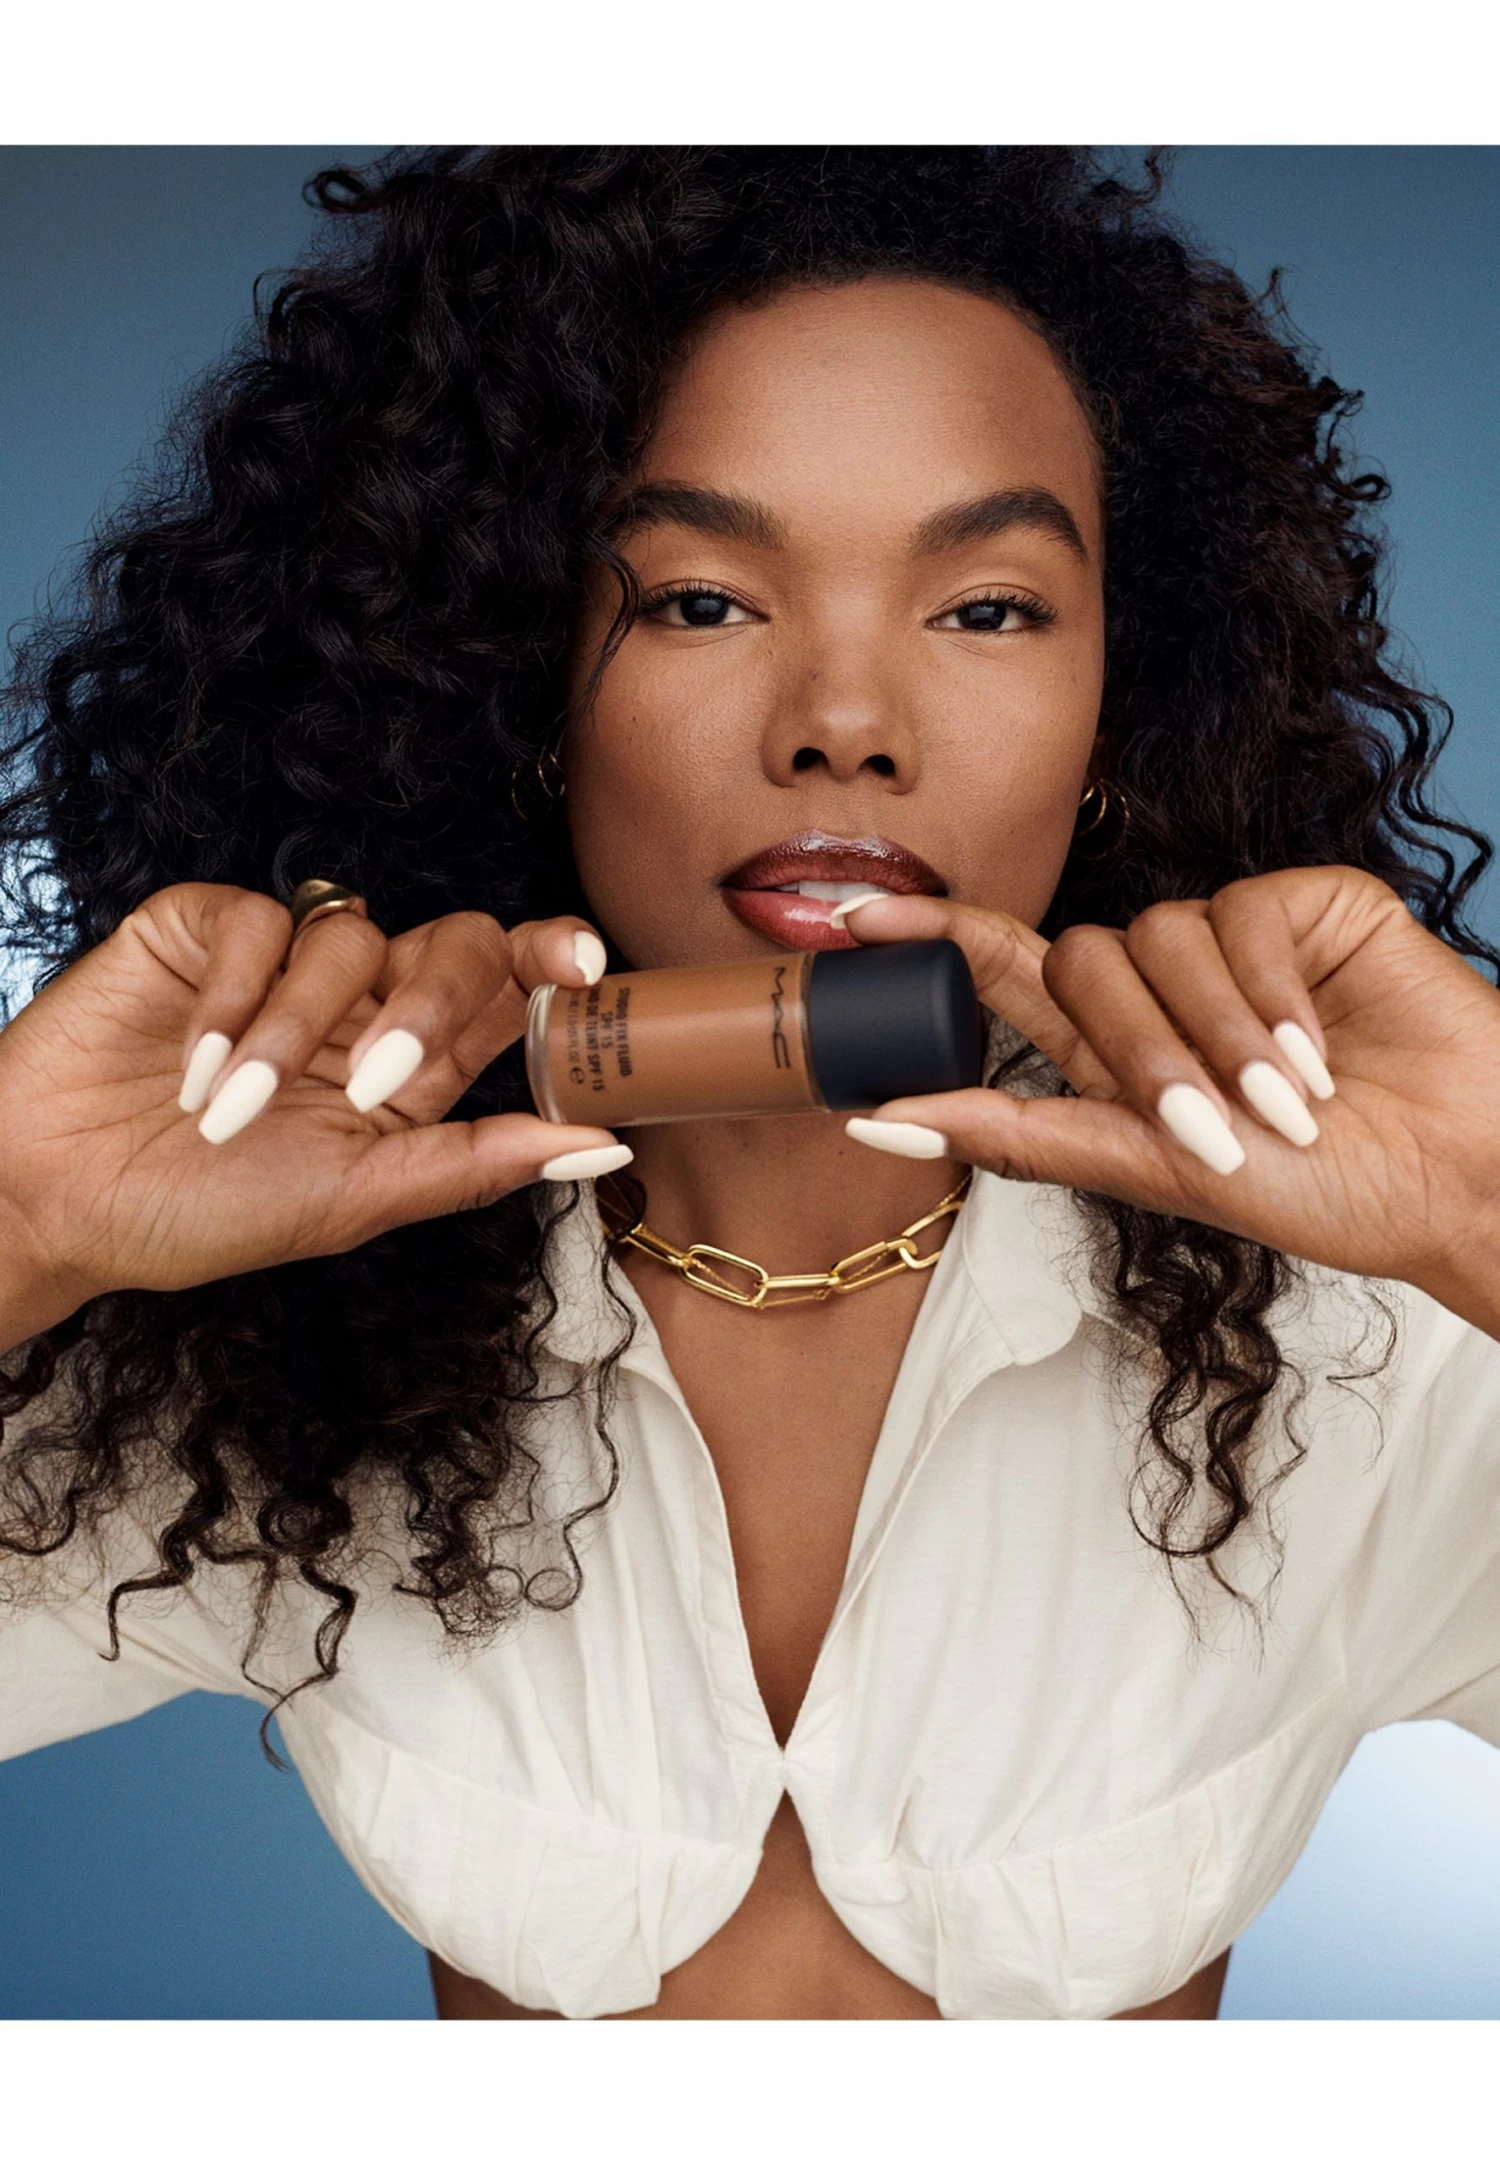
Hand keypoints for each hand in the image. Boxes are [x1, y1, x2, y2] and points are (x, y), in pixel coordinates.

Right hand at [0, 882, 628, 1316]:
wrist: (56, 1204)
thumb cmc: (200, 1215)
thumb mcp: (354, 1201)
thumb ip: (474, 1164)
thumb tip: (603, 1143)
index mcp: (411, 1067)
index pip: (504, 992)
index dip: (551, 962)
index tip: (585, 964)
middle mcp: (359, 1004)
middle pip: (450, 942)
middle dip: (430, 1000)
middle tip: (379, 1074)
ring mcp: (283, 960)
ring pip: (350, 935)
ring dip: (295, 1035)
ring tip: (231, 1114)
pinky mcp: (204, 928)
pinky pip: (257, 924)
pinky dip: (232, 1002)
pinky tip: (193, 1069)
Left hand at [837, 867, 1499, 1307]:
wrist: (1456, 1179)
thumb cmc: (1322, 1191)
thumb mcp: (1154, 1171)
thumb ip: (1022, 1136)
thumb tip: (880, 1119)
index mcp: (1119, 1050)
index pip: (1004, 973)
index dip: (929, 940)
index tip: (848, 922)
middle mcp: (1164, 988)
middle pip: (1075, 957)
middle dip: (1135, 1051)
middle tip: (1206, 1131)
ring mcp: (1234, 941)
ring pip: (1153, 939)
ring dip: (1215, 1042)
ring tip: (1285, 1108)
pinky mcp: (1303, 903)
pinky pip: (1238, 917)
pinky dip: (1271, 999)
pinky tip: (1321, 1055)